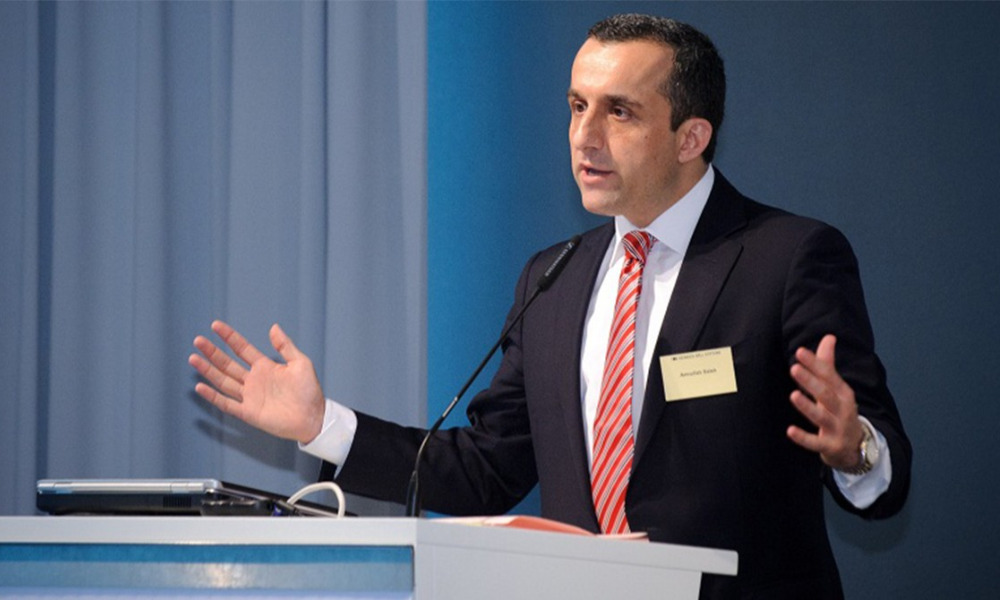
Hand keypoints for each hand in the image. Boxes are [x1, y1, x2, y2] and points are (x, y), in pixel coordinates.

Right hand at [189, 320, 324, 443]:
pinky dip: (213, 396)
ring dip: (208, 370)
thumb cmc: (309, 391)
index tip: (215, 325)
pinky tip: (200, 387)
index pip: (242, 348)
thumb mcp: (301, 363)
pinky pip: (226, 404)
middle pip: (227, 363)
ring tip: (193, 358)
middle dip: (212, 352)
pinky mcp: (248, 412)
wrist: (313, 418)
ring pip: (223, 381)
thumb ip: (286, 346)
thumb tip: (274, 327)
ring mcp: (249, 396)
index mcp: (265, 366)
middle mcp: (254, 380)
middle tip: (198, 340)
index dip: (229, 337)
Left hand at [786, 334, 864, 469]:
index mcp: (843, 393)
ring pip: (822, 416)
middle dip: (811, 381)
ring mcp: (837, 428)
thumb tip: (828, 337)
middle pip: (825, 393)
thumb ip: (828, 364)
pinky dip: (803, 438)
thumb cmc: (840, 412)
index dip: (815, 364)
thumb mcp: (837, 389)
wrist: (856, 447)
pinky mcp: (831, 446)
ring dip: (808, 406)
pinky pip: (816, 442)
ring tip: (793, 395)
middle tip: (794, 368)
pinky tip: (790, 431)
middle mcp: (842, 409)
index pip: (829, 376)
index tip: (799, 352)